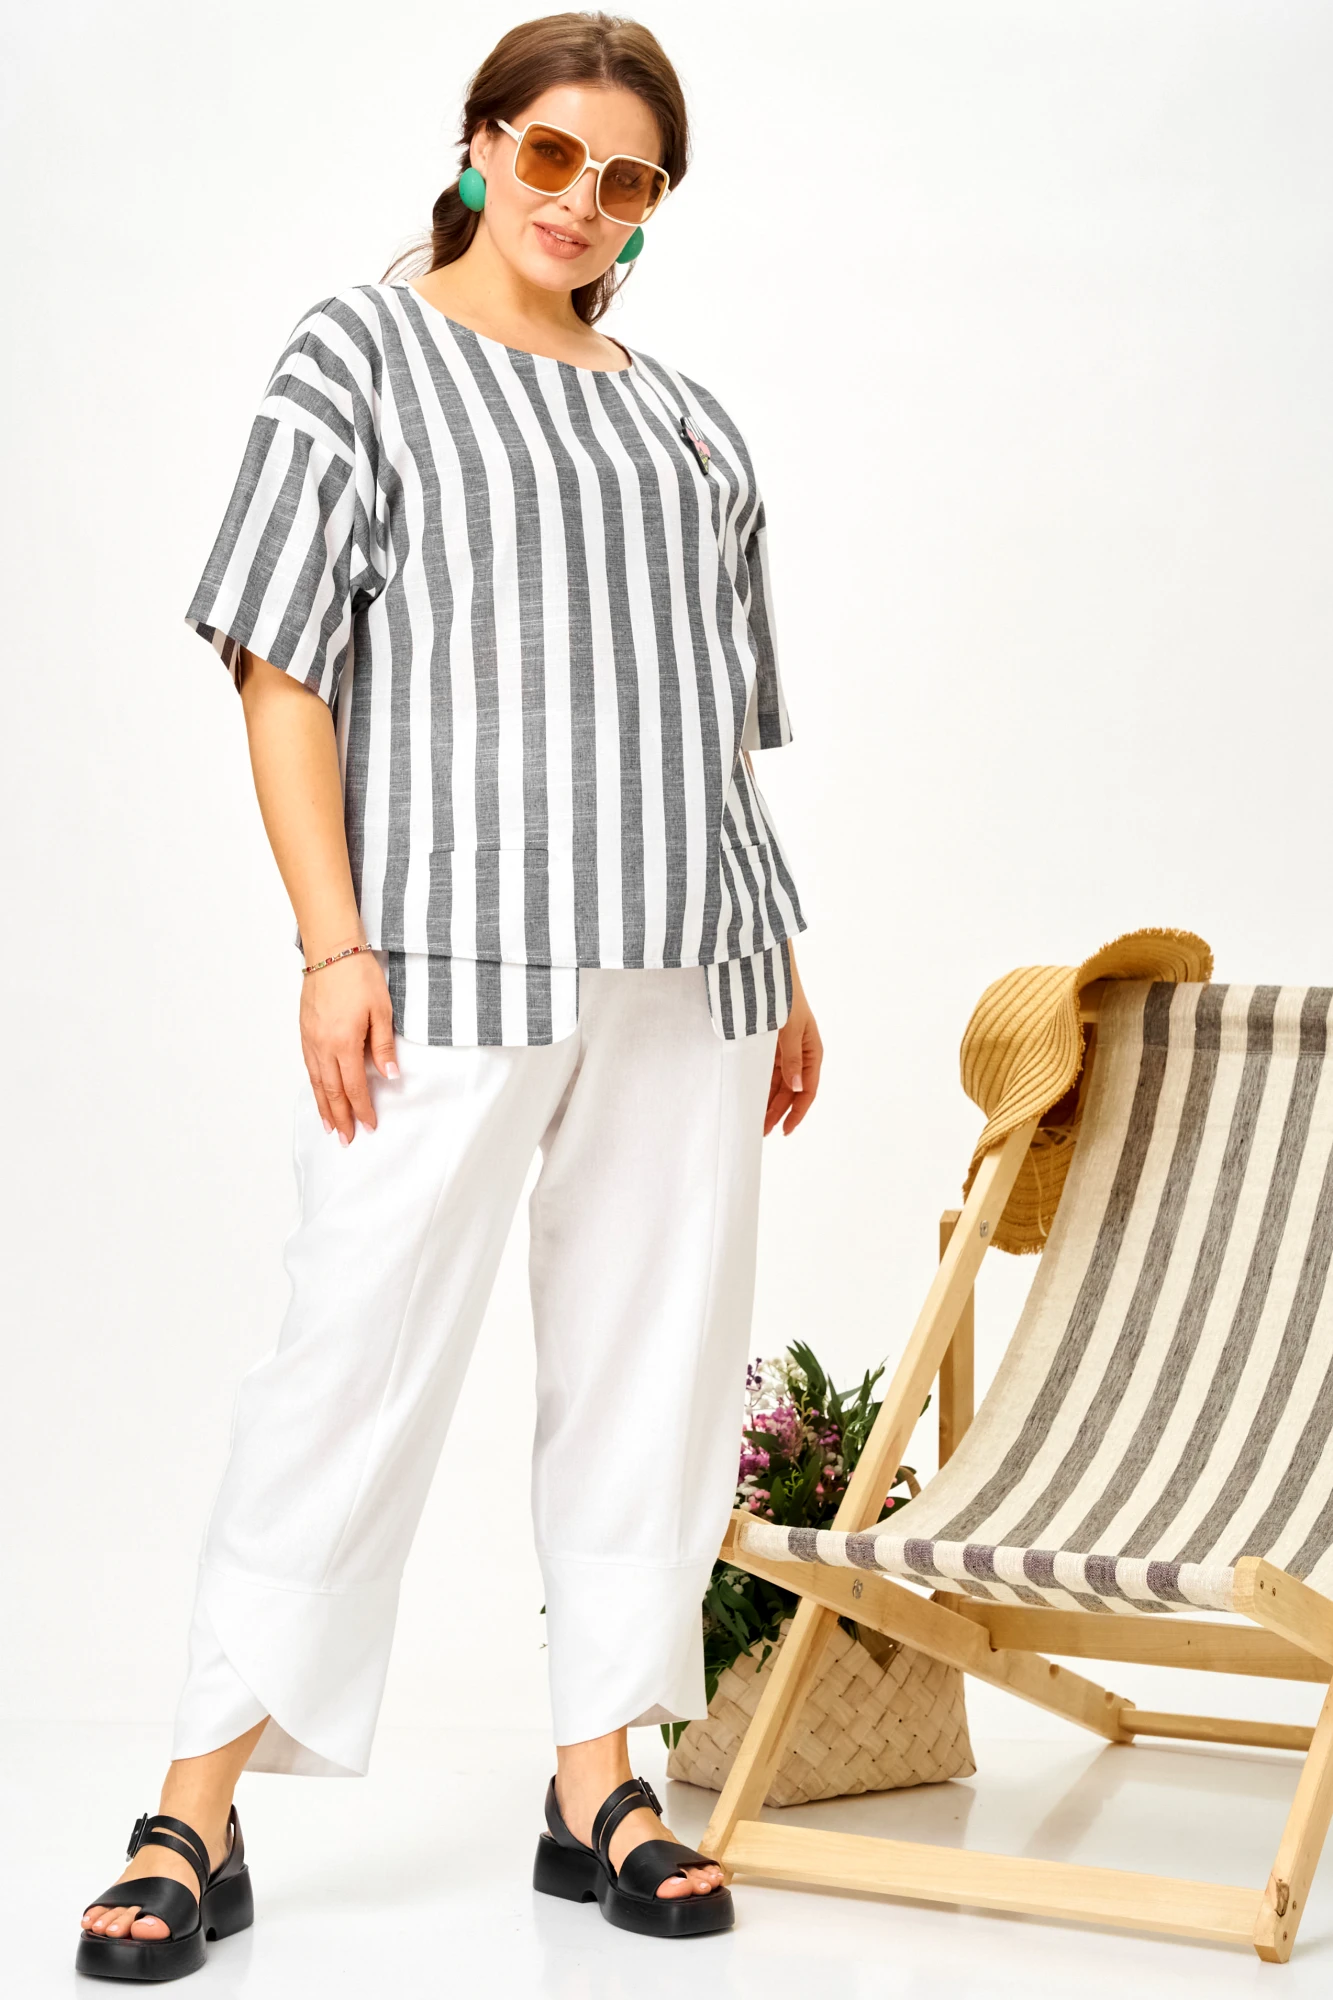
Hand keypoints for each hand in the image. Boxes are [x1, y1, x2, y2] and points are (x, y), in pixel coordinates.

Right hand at [299, 948, 397, 1142]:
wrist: (332, 951)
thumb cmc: (359, 976)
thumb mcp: (382, 1012)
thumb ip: (384, 1047)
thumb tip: (391, 1077)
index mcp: (344, 1043)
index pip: (355, 1087)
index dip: (363, 1109)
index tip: (369, 1126)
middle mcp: (323, 1046)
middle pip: (331, 1091)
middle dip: (340, 1117)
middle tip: (346, 1139)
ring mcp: (310, 1039)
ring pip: (316, 1082)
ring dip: (323, 1106)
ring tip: (329, 1127)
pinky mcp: (305, 1031)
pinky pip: (308, 1066)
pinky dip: (313, 1085)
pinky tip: (318, 1094)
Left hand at [766, 951, 821, 1136]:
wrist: (768, 972)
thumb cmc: (783, 996)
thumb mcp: (789, 1028)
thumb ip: (792, 1057)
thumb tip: (797, 1086)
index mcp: (812, 1050)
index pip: (808, 1089)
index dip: (798, 1112)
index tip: (785, 1130)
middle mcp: (801, 1054)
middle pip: (792, 1091)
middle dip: (778, 1112)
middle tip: (762, 1131)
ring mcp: (785, 1052)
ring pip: (779, 1085)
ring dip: (769, 1103)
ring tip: (755, 1122)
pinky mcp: (771, 1047)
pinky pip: (767, 1073)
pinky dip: (761, 1087)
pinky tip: (752, 1099)